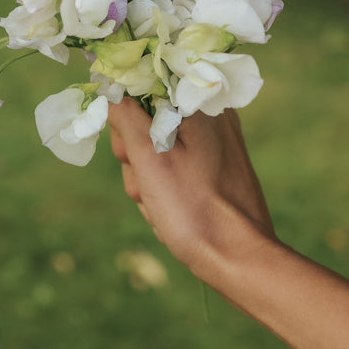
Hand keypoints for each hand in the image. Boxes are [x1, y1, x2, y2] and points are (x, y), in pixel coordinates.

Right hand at [107, 98, 274, 279]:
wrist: (239, 260)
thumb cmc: (194, 208)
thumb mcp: (150, 158)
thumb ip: (125, 116)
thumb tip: (108, 88)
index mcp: (199, 104)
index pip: (141, 89)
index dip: (125, 121)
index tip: (129, 153)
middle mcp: (211, 115)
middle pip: (146, 121)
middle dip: (136, 157)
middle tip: (147, 186)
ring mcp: (216, 142)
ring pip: (156, 148)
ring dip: (147, 179)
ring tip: (161, 205)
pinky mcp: (216, 167)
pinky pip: (175, 166)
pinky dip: (165, 188)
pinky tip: (172, 211)